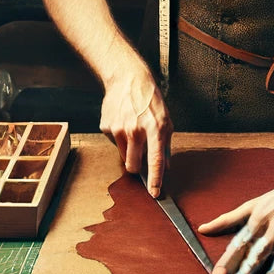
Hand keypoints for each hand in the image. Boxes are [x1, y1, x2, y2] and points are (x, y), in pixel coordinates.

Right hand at [100, 70, 172, 196]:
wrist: (128, 79)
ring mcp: (119, 129)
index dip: (155, 180)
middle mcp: (136, 130)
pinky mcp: (107, 126)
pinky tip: (124, 121)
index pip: (155, 160)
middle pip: (132, 166)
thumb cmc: (150, 100)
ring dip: (129, 150)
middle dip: (136, 167)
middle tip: (140, 156)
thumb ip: (165, 145)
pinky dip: (120, 137)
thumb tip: (165, 167)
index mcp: (155, 129)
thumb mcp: (166, 120)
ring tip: (133, 130)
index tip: (155, 193)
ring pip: (123, 155)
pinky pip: (114, 142)